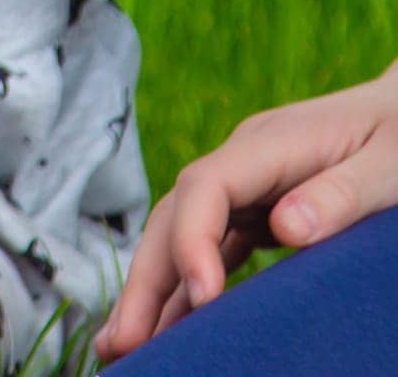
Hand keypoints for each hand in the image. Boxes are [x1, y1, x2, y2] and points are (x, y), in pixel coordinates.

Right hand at [95, 60, 397, 362]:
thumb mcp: (388, 164)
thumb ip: (340, 193)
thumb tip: (286, 227)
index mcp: (269, 144)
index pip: (206, 186)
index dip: (192, 239)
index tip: (203, 297)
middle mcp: (243, 162)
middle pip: (175, 214)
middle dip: (146, 276)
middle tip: (123, 342)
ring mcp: (245, 185)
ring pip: (180, 234)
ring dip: (150, 287)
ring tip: (120, 347)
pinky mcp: (255, 209)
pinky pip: (208, 249)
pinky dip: (183, 287)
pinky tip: (167, 328)